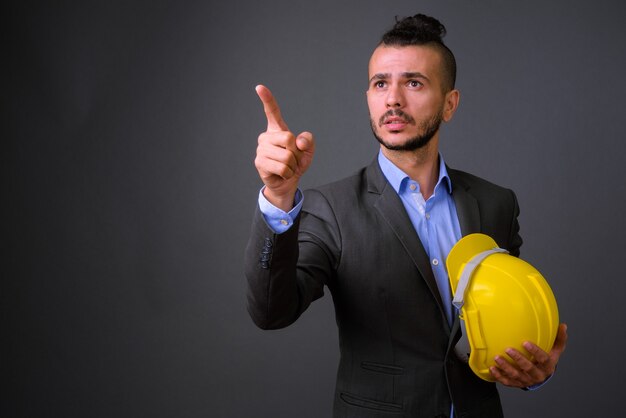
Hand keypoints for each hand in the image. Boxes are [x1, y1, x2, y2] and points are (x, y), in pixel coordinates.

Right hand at [254, 85, 314, 211]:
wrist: (287, 182)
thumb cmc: (296, 163)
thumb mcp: (308, 151)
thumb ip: (308, 141)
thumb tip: (299, 141)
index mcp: (277, 130)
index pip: (272, 112)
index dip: (267, 99)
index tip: (259, 87)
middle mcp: (266, 137)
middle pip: (288, 138)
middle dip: (297, 152)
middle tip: (293, 159)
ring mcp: (261, 149)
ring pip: (287, 156)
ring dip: (293, 165)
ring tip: (287, 167)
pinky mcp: (259, 162)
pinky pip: (282, 167)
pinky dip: (288, 173)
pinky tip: (282, 174)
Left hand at [489, 323, 567, 387]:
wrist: (540, 376)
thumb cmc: (546, 360)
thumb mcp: (555, 351)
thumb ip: (559, 339)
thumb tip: (563, 325)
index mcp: (547, 366)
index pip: (543, 359)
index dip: (535, 351)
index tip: (525, 343)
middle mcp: (537, 375)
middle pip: (528, 368)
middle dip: (518, 359)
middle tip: (508, 349)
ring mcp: (526, 380)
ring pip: (515, 375)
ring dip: (505, 367)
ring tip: (497, 358)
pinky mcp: (516, 384)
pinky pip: (507, 381)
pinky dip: (498, 376)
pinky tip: (492, 368)